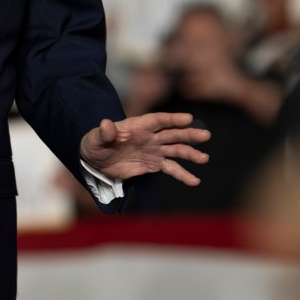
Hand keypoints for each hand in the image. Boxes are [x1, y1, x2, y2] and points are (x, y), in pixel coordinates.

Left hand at [80, 112, 210, 185]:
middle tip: (205, 136)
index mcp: (137, 126)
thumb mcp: (94, 139)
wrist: (96, 161)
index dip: (172, 119)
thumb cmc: (94, 144)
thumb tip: (106, 124)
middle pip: (172, 134)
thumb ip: (103, 133)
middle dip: (188, 134)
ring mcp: (154, 150)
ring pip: (176, 150)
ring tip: (204, 159)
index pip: (157, 120)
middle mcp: (149, 136)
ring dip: (190, 154)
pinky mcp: (154, 164)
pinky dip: (183, 174)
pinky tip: (195, 181)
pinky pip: (171, 169)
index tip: (188, 118)